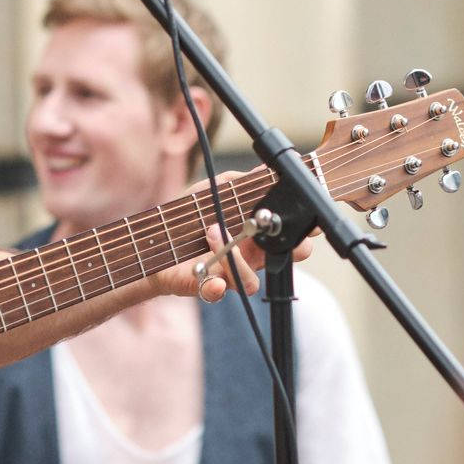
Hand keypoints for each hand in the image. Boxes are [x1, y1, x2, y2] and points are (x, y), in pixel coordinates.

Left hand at [152, 171, 302, 302]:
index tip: (307, 220)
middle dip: (292, 249)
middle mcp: (250, 256)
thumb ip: (239, 183)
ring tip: (212, 232)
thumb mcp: (213, 191)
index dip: (308, 230)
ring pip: (252, 280)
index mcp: (257, 234)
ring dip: (236, 258)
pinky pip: (217, 292)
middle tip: (268, 228)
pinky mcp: (206, 286)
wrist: (155, 242)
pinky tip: (211, 279)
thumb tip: (265, 170)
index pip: (294, 236)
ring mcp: (230, 274)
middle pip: (286, 261)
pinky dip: (215, 287)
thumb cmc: (189, 218)